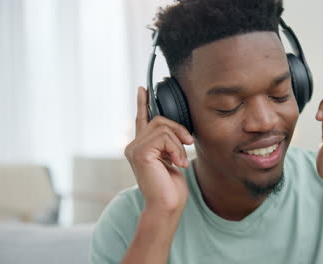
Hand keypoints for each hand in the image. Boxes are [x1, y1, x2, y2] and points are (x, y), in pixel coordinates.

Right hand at [124, 87, 193, 214]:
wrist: (167, 206)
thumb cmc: (171, 188)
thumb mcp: (172, 159)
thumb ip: (168, 143)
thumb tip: (178, 130)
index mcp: (141, 147)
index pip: (141, 120)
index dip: (142, 103)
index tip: (142, 88)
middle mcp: (133, 146)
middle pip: (159, 120)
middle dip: (178, 129)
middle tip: (188, 144)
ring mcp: (134, 149)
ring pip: (163, 127)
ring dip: (179, 143)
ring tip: (181, 160)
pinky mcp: (140, 152)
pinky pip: (164, 137)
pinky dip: (176, 149)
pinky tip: (177, 164)